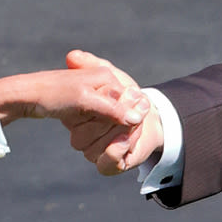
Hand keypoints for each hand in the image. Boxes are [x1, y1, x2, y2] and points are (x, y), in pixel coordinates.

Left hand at [0, 58, 146, 133]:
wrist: (25, 95)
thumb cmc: (53, 95)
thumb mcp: (84, 102)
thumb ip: (112, 109)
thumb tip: (138, 118)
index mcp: (108, 76)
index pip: (128, 104)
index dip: (123, 123)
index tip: (115, 135)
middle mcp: (104, 83)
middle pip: (119, 112)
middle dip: (109, 126)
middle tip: (92, 130)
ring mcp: (94, 93)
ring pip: (108, 119)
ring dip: (100, 129)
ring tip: (82, 128)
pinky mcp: (85, 103)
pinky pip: (97, 120)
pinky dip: (92, 128)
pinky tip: (81, 130)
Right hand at [62, 52, 164, 173]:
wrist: (149, 114)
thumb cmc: (126, 94)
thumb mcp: (111, 74)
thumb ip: (92, 64)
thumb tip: (71, 56)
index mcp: (77, 113)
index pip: (81, 110)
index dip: (107, 101)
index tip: (131, 90)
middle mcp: (80, 134)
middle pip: (86, 131)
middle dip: (118, 116)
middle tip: (142, 103)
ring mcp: (92, 151)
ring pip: (96, 146)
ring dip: (123, 130)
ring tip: (140, 118)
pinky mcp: (107, 165)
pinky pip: (105, 163)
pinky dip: (116, 150)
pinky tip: (127, 138)